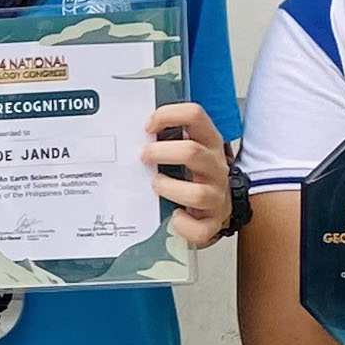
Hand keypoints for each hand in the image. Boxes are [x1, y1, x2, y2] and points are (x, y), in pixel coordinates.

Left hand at [143, 102, 230, 246]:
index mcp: (208, 143)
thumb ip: (166, 140)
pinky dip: (182, 225)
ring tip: (155, 186)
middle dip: (161, 153)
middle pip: (192, 152)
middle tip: (143, 157)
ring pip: (197, 193)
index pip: (195, 115)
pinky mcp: (213, 222)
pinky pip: (198, 229)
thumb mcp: (187, 151)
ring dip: (169, 188)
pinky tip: (173, 218)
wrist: (217, 207)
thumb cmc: (194, 176)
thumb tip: (126, 135)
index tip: (148, 127)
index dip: (169, 115)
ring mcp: (216, 196)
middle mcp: (215, 167)